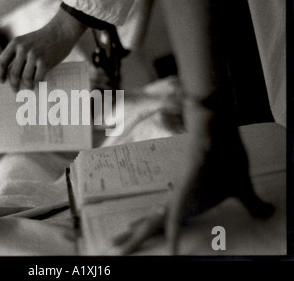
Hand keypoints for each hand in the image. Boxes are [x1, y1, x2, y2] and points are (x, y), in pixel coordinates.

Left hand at [0, 8, 86, 91]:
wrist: (62, 31)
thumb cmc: (44, 39)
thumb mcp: (27, 41)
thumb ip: (19, 54)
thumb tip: (13, 76)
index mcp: (15, 43)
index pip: (2, 62)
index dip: (0, 74)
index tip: (2, 82)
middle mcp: (23, 49)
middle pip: (13, 73)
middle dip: (14, 84)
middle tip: (15, 90)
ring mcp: (34, 55)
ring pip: (26, 78)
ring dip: (27, 86)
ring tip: (30, 88)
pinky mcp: (45, 62)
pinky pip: (37, 78)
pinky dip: (37, 84)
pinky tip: (38, 84)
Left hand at [111, 127, 274, 254]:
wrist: (221, 132)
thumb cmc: (227, 158)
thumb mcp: (242, 190)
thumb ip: (252, 205)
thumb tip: (269, 214)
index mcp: (186, 202)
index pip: (164, 220)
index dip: (151, 230)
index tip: (132, 235)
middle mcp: (177, 200)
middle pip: (151, 222)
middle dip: (134, 237)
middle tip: (114, 247)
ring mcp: (179, 196)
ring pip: (154, 221)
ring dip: (137, 236)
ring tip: (116, 247)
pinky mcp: (185, 191)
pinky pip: (177, 219)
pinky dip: (174, 235)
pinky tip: (171, 252)